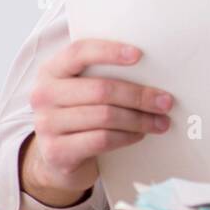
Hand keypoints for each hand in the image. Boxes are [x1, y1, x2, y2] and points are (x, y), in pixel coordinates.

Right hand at [22, 39, 173, 207]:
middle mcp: (43, 95)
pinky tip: (139, 135)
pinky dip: (127, 136)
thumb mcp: (82, 89)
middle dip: (139, 96)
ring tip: (160, 121)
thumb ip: (103, 74)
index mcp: (51, 70)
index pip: (78, 52)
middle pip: (101, 89)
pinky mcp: (56, 152)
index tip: (139, 55)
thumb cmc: (79, 114)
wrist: (57, 158)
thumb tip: (154, 70)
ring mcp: (46, 124)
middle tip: (166, 101)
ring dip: (139, 119)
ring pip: (105, 116)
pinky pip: (101, 139)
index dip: (109, 51)